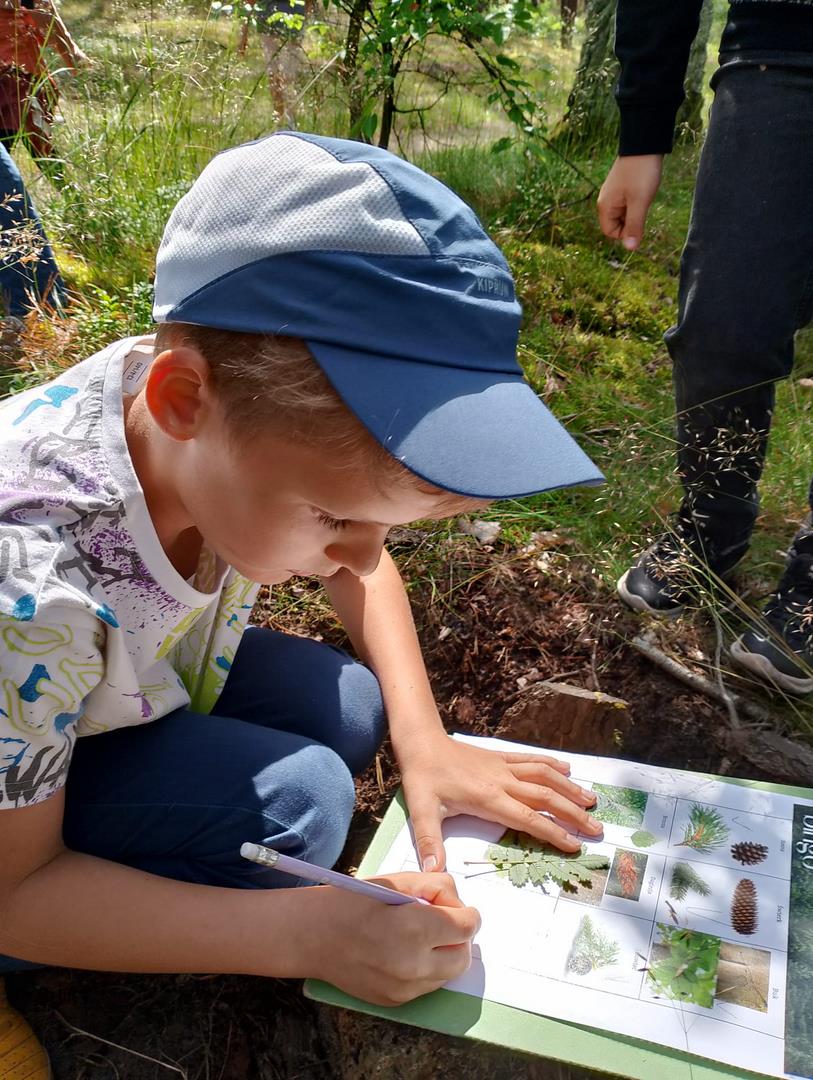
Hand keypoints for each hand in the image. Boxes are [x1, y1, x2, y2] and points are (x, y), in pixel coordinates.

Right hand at [306, 872, 479, 1005]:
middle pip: (464, 957)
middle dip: (459, 937)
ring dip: (445, 954)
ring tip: (421, 936)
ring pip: (448, 974)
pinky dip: (426, 969)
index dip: (466, 912)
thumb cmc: (351, 901)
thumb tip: (458, 903)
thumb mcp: (397, 881)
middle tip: (441, 921)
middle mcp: (414, 965)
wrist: (311, 936)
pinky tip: (405, 951)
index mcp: (416, 929)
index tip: (456, 907)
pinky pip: (427, 986)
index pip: (467, 926)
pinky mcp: (395, 1001)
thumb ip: (436, 887)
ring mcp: (405, 989)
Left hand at [398, 733, 601, 872]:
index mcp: (488, 798)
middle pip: (546, 798)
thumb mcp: (421, 811)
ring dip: (570, 788)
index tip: (575, 845)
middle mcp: (503, 781)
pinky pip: (531, 760)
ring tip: (592, 801)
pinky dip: (552, 764)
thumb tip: (432, 874)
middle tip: (597, 829)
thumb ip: (429, 843)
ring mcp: (504, 767)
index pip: (528, 818)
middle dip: (573, 814)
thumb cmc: (423, 778)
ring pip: (544, 776)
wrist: (422, 742)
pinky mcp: (500, 757)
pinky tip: (568, 769)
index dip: (553, 832)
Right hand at [597, 154, 663, 250]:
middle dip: (631, 220)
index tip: (639, 221)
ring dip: (636, 210)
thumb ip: (634, 226)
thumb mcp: (639, 203)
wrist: (644, 144)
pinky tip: (644, 190)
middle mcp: (606, 201)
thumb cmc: (641, 173)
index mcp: (605, 206)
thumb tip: (630, 249)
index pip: (610, 232)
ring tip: (644, 195)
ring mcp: (613, 193)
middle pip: (616, 224)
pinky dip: (637, 202)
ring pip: (624, 213)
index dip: (625, 233)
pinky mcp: (621, 186)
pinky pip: (627, 203)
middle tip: (643, 205)